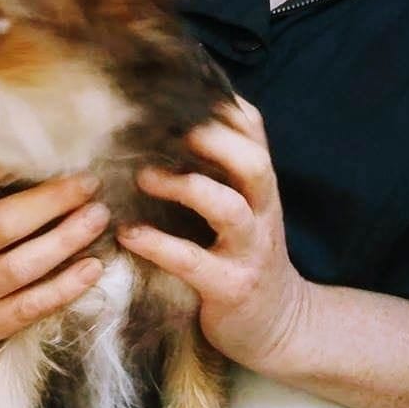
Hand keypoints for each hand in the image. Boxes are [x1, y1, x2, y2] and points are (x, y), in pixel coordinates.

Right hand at [0, 168, 109, 354]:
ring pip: (19, 268)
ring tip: (98, 218)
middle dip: (52, 202)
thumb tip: (59, 152)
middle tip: (91, 183)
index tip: (59, 150)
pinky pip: (27, 308)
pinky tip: (93, 268)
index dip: (16, 164)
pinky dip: (64, 289)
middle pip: (3, 224)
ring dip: (65, 241)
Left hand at [118, 98, 315, 376]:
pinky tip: (128, 235)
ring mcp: (249, 249)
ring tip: (143, 177)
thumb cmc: (244, 253)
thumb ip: (219, 165)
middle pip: (253, 162)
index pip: (252, 127)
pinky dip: (159, 245)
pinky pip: (194, 262)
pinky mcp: (231, 287)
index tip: (175, 82)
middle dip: (212, 139)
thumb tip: (169, 114)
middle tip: (164, 127)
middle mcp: (261, 210)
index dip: (218, 102)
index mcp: (259, 183)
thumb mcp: (243, 203)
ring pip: (228, 208)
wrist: (280, 324)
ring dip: (185, 186)